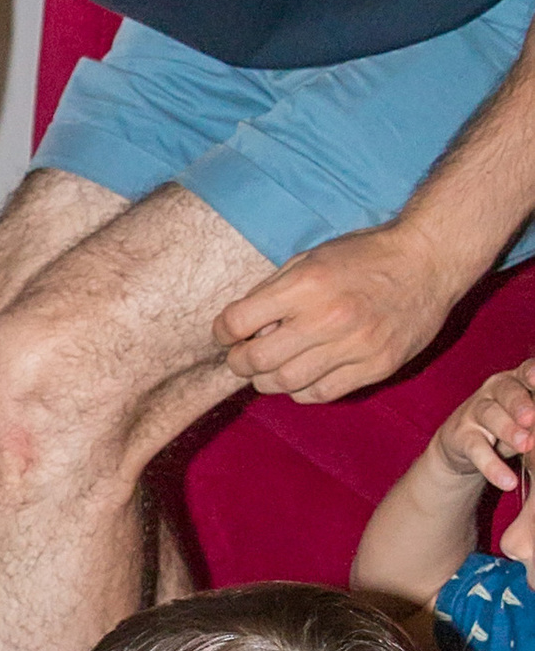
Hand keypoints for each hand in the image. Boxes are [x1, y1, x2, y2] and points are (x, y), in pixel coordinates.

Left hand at [215, 222, 461, 403]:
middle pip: (256, 360)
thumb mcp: (310, 259)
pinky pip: (322, 394)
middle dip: (239, 362)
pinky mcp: (377, 366)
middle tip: (242, 358)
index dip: (223, 332)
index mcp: (306, 285)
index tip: (226, 333)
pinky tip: (302, 376)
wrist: (429, 260)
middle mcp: (328, 318)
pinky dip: (301, 391)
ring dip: (266, 381)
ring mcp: (355, 346)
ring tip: (269, 369)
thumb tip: (237, 327)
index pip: (237, 323)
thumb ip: (272, 291)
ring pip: (285, 383)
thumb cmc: (364, 256)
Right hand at [435, 362, 534, 490]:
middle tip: (531, 419)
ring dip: (508, 430)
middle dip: (521, 405)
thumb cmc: (510, 426)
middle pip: (508, 392)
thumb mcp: (529, 419)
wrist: (465, 446)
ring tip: (524, 446)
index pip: (527, 372)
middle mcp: (495, 390)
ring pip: (491, 416)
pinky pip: (477, 450)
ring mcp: (475, 411)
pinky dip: (492, 466)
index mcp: (518, 381)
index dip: (532, 374)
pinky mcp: (460, 436)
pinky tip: (508, 480)